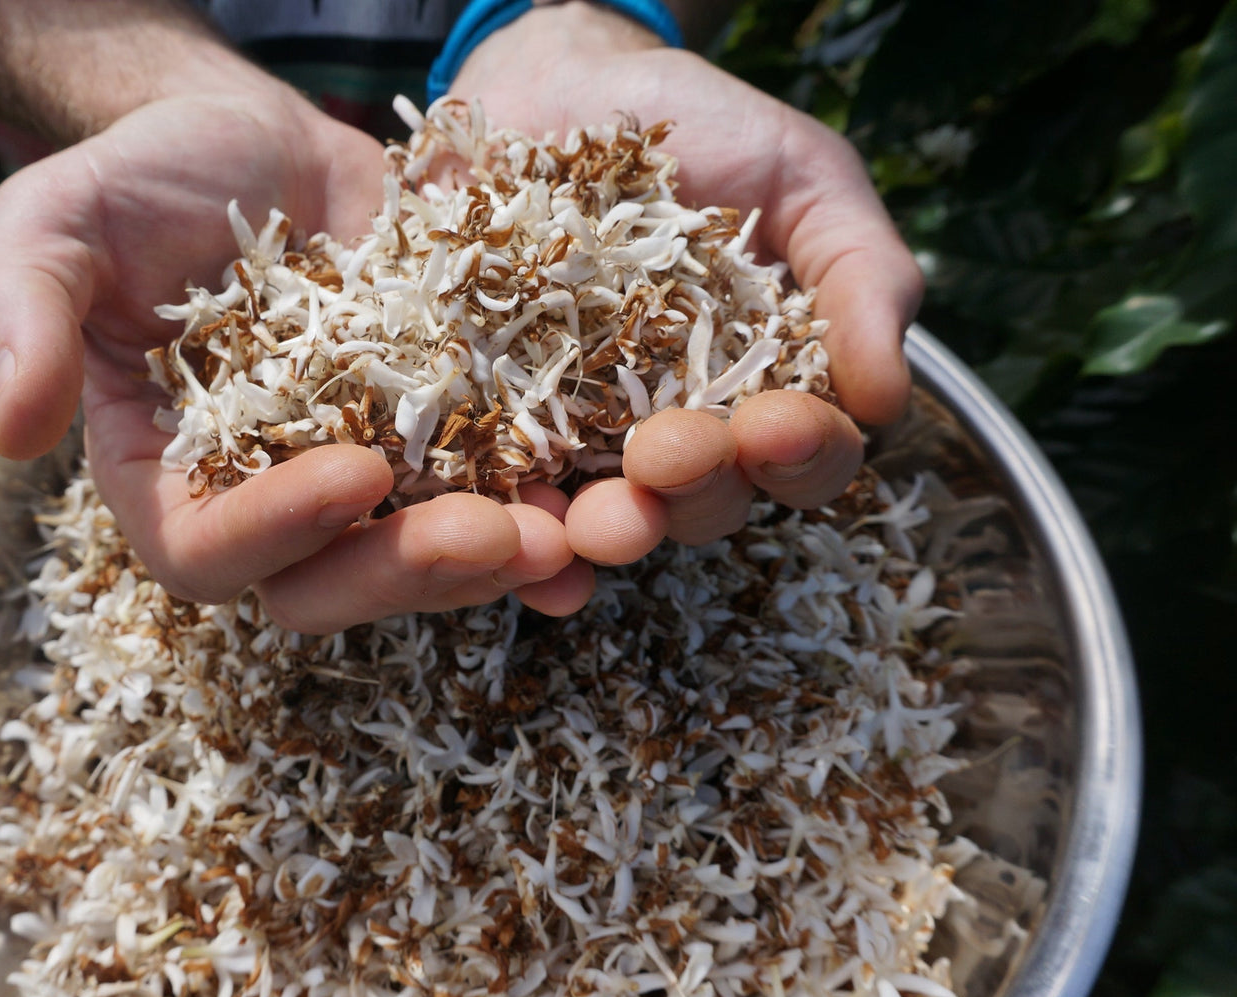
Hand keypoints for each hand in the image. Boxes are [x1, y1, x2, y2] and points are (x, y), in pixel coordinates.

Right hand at [0, 82, 579, 633]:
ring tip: (571, 535)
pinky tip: (603, 503)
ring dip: (498, 560)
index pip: (206, 551)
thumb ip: (18, 316)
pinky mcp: (437, 434)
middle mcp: (263, 501)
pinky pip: (491, 492)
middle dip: (409, 571)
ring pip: (423, 557)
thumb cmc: (134, 180)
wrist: (248, 140)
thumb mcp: (52, 226)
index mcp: (162, 478)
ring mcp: (359, 476)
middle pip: (328, 583)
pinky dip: (547, 508)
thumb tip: (12, 431)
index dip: (277, 532)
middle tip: (495, 537)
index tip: (353, 471)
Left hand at [448, 1, 923, 562]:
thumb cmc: (705, 129)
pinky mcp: (491, 419)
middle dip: (698, 490)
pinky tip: (512, 533)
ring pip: (608, 514)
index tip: (780, 426)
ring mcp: (582, 432)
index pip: (805, 461)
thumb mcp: (807, 180)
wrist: (561, 81)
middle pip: (709, 505)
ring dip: (610, 529)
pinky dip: (512, 524)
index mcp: (768, 389)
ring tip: (600, 515)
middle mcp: (681, 429)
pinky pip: (503, 490)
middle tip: (670, 451)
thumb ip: (863, 276)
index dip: (802, 459)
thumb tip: (887, 401)